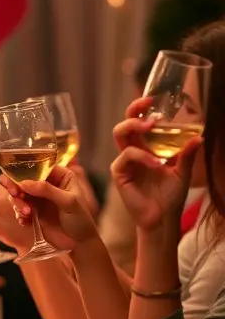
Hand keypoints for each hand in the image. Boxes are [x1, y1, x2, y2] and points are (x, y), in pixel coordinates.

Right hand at [1, 168, 98, 252]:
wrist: (79, 243)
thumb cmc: (80, 220)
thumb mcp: (68, 202)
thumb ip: (47, 190)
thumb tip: (24, 183)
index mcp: (60, 176)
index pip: (39, 166)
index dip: (26, 170)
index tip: (19, 180)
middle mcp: (47, 184)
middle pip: (24, 178)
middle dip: (16, 185)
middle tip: (14, 194)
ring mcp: (39, 198)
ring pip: (19, 193)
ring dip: (18, 202)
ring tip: (26, 213)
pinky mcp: (33, 212)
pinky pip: (19, 208)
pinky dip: (19, 214)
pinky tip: (25, 221)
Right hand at [110, 97, 202, 229]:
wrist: (162, 219)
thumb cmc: (170, 196)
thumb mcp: (183, 172)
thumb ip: (187, 155)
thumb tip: (199, 136)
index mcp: (146, 148)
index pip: (138, 122)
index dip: (141, 109)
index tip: (152, 99)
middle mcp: (133, 152)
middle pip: (124, 124)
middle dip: (133, 112)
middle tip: (148, 108)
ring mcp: (124, 162)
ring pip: (120, 134)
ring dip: (134, 127)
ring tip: (148, 127)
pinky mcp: (119, 173)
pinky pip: (126, 156)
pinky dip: (142, 157)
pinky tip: (155, 165)